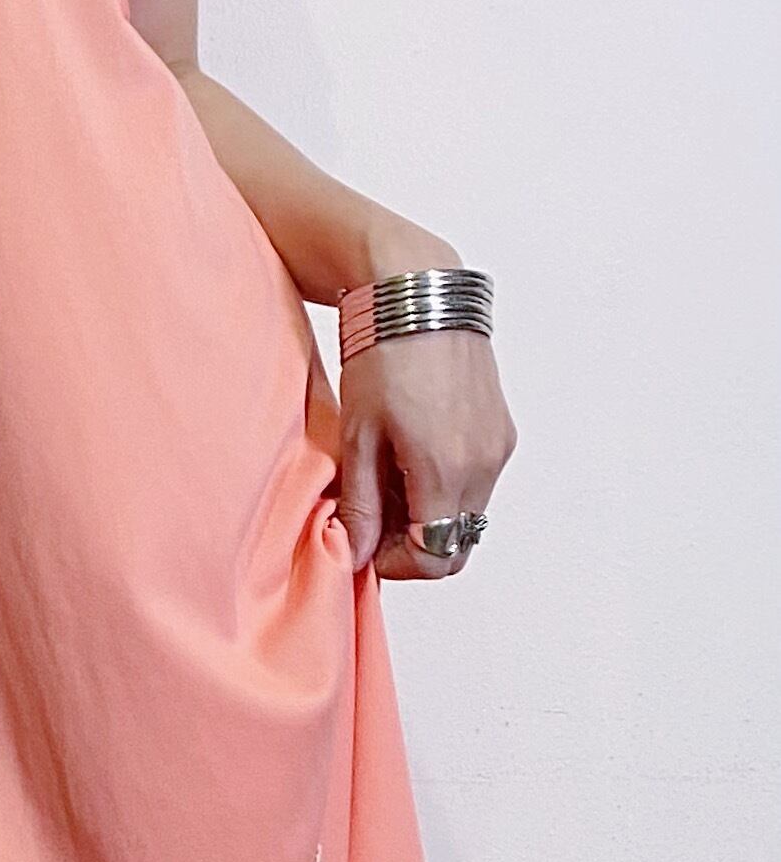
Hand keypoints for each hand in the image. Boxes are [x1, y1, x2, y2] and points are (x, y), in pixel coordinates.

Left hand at [331, 323, 516, 580]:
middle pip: (455, 545)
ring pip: (467, 516)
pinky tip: (409, 457)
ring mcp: (499, 448)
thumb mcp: (357, 436)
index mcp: (446, 471)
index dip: (395, 565)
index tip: (364, 543)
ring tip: (385, 479)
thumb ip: (360, 503)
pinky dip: (446, 489)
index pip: (434, 558)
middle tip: (370, 519)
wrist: (420, 297)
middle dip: (412, 546)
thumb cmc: (380, 358)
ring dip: (428, 515)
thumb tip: (356, 554)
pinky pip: (477, 484)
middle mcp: (484, 465)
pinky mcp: (503, 432)